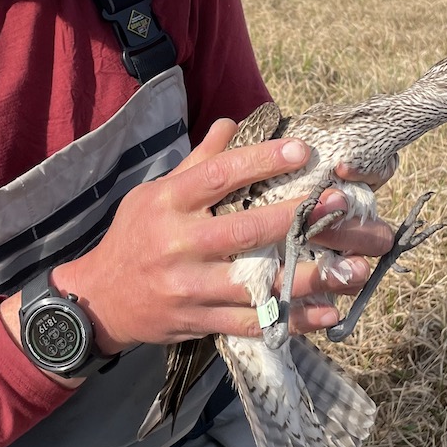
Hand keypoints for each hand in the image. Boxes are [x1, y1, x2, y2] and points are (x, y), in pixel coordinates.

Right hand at [40, 120, 392, 353]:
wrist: (98, 300)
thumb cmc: (134, 238)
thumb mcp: (153, 193)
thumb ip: (197, 162)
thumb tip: (232, 122)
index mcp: (167, 203)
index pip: (218, 176)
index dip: (261, 161)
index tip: (301, 151)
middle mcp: (177, 245)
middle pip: (243, 231)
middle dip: (295, 218)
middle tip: (337, 204)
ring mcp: (188, 287)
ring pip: (254, 283)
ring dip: (305, 276)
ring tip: (347, 267)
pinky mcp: (197, 321)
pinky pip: (251, 323)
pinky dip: (291, 321)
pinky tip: (325, 313)